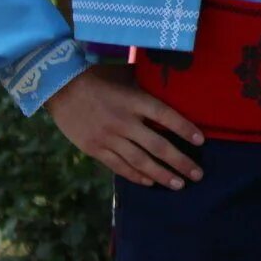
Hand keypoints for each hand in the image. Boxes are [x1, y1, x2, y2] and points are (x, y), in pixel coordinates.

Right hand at [45, 66, 204, 188]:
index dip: (185, 129)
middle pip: (158, 146)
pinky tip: (151, 182)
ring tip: (179, 184)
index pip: (166, 116)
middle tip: (198, 174)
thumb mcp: (124, 75)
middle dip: (180, 162)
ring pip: (140, 161)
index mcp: (134, 100)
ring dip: (162, 174)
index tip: (201, 141)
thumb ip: (145, 85)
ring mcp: (108, 137)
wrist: (59, 86)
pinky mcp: (94, 149)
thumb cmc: (97, 77)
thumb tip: (172, 86)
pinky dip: (136, 176)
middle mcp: (123, 121)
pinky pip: (119, 166)